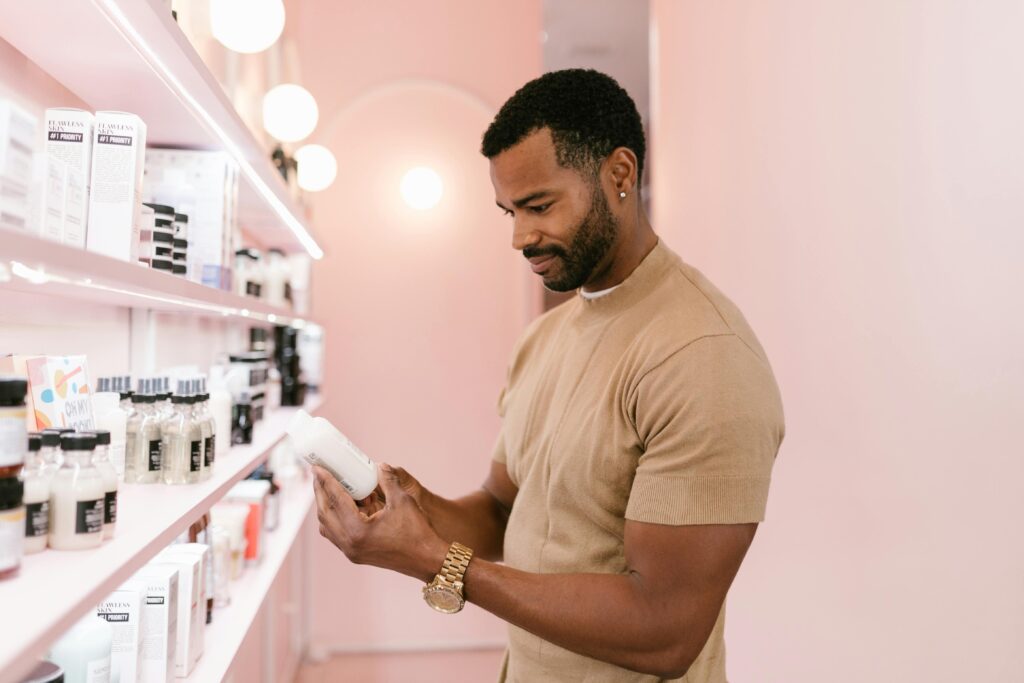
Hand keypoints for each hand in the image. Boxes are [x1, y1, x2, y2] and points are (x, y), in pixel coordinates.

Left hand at [313, 463, 447, 581]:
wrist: (427, 560)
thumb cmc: (417, 532)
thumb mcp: (402, 500)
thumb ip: (388, 480)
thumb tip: (380, 466)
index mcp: (357, 530)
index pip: (335, 500)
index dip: (325, 481)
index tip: (317, 467)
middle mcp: (349, 543)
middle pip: (324, 514)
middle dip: (320, 492)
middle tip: (319, 474)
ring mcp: (351, 551)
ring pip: (327, 526)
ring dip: (326, 506)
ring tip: (330, 487)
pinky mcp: (356, 554)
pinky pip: (336, 533)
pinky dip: (335, 517)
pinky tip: (346, 504)